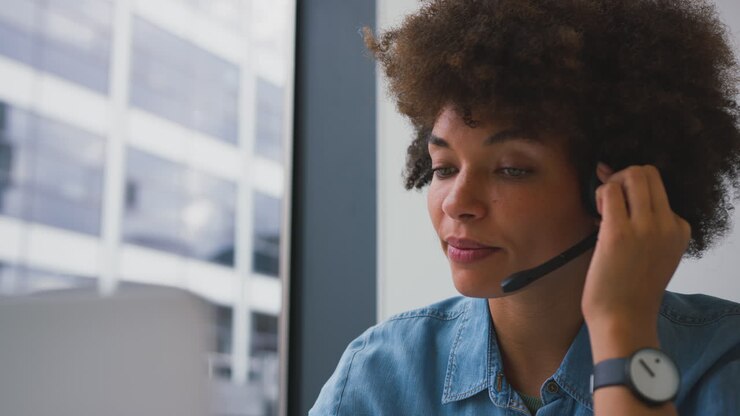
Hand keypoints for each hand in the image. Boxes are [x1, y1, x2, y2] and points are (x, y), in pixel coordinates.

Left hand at [582, 164, 690, 350]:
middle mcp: (667, 224)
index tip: (619, 207)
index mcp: (679, 229)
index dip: (634, 192)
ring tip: (603, 209)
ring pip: (632, 174)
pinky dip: (599, 194)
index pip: (658, 189)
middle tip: (609, 201)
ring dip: (611, 184)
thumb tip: (616, 188)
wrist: (623, 319)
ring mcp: (645, 227)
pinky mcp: (619, 232)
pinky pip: (609, 191)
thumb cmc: (630, 290)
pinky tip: (596, 216)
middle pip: (648, 173)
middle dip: (623, 178)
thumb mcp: (653, 254)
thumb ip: (645, 226)